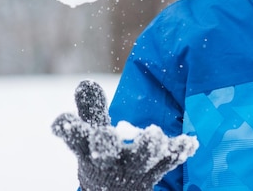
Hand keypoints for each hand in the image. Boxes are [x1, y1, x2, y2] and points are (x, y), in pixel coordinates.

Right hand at [52, 80, 197, 190]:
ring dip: (146, 148)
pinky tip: (189, 143)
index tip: (62, 120)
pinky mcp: (156, 169)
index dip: (69, 131)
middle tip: (103, 135)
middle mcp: (110, 162)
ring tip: (152, 134)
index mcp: (89, 150)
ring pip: (140, 160)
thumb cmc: (104, 155)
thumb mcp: (91, 133)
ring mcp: (133, 168)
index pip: (76, 140)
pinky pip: (169, 161)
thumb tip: (86, 83)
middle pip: (105, 154)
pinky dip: (178, 152)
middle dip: (104, 145)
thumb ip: (90, 109)